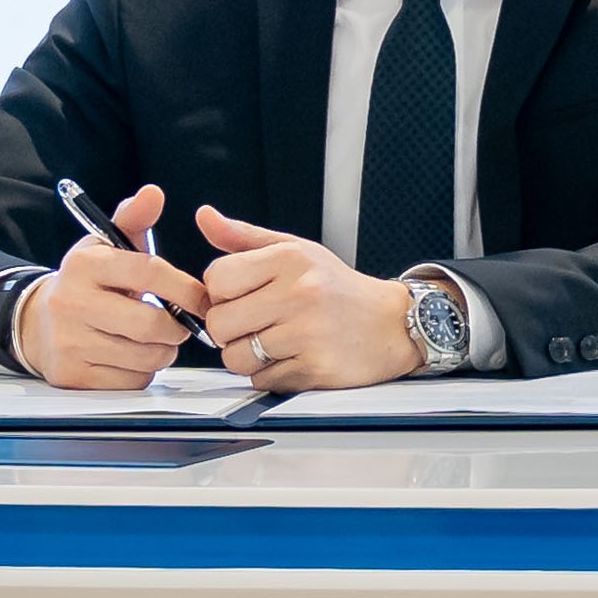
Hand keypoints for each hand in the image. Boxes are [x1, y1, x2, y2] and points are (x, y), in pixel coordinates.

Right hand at [15, 182, 207, 387]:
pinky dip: (141, 372)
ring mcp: (69, 342)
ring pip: (146, 357)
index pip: (149, 272)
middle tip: (178, 324)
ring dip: (162, 351)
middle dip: (176, 328)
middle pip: (151, 324)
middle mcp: (72, 302)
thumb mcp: (105, 246)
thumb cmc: (88, 284)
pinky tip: (130, 357)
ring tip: (152, 339)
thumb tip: (153, 193)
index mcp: (85, 265)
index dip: (185, 288)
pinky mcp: (73, 375)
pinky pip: (131, 381)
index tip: (203, 298)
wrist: (38, 325)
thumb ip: (134, 220)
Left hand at [191, 206, 426, 390]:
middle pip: (220, 323)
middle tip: (255, 324)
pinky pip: (262, 381)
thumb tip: (204, 217)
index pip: (217, 279)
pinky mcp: (315, 369)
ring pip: (235, 358)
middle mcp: (299, 293)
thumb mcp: (295, 250)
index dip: (220, 293)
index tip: (239, 297)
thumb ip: (244, 238)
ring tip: (273, 343)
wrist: (392, 324)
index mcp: (289, 259)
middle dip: (230, 330)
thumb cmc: (338, 288)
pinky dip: (271, 375)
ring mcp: (307, 334)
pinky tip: (292, 358)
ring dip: (247, 357)